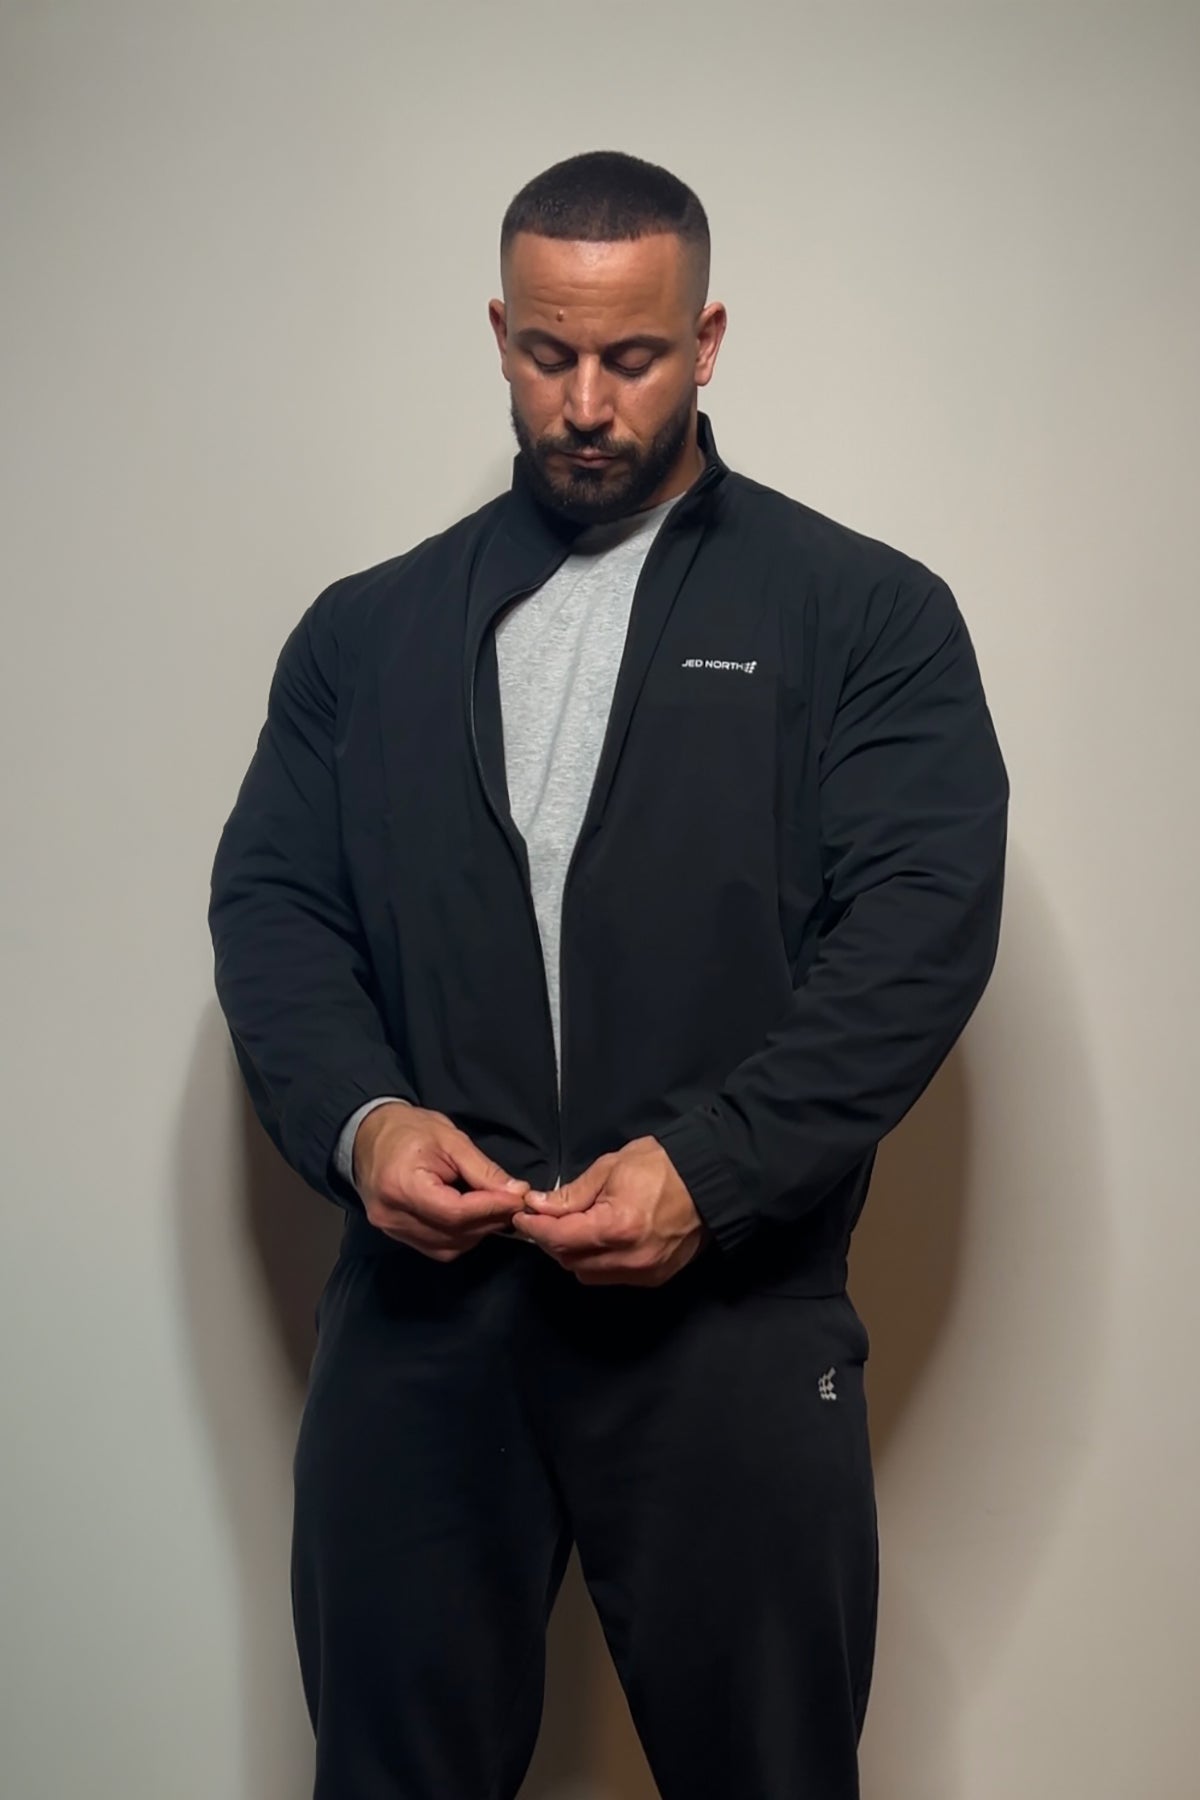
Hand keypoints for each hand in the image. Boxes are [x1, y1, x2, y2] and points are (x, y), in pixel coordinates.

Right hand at [353, 1103, 530, 1260]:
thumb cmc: (409, 1130)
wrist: (368, 1136)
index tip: (518, 1198)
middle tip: (513, 1202)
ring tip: (493, 1208)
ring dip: (477, 1231)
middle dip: (489, 1220)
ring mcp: (391, 1229)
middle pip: (453, 1233)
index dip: (491, 1208)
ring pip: (448, 1246)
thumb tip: (516, 1192)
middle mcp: (392, 1216)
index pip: (455, 1212)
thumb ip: (483, 1170)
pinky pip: (436, 1247)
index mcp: (402, 1186)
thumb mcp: (450, 1140)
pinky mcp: (395, 1236)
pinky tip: (470, 1217)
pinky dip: (459, 1236)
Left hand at [510, 1135, 710, 1285]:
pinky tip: (597, 1240)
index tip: (522, 1215)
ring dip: (572, 1254)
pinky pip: (611, 1277)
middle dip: (551, 1240)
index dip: (535, 1228)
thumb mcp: (610, 1168)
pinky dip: (596, 1262)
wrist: (710, 1179)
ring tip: (571, 1228)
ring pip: (588, 1274)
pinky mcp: (655, 1278)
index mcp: (617, 1228)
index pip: (560, 1239)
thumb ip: (571, 1194)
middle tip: (543, 1218)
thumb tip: (538, 1206)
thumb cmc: (661, 1165)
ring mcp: (644, 1273)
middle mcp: (629, 1259)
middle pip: (570, 1261)